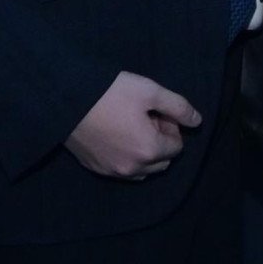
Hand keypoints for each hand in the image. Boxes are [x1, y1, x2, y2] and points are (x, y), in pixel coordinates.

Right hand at [71, 71, 202, 178]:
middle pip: (162, 161)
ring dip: (144, 153)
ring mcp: (112, 172)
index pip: (177, 146)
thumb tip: (197, 121)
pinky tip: (115, 136)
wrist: (65, 98)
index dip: (171, 126)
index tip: (157, 111)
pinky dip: (126, 158)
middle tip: (146, 118)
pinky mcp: (95, 169)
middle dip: (160, 141)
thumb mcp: (150, 91)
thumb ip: (178, 107)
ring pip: (142, 170)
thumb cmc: (110, 92)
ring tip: (131, 127)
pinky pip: (121, 170)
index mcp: (149, 150)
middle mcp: (133, 168)